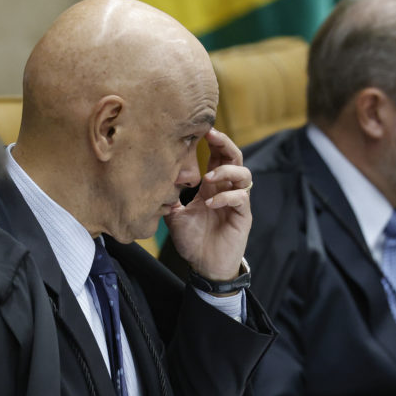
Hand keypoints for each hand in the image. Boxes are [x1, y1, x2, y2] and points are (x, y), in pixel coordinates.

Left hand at [165, 128, 251, 280]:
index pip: (216, 157)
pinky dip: (226, 196)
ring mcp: (236, 202)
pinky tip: (210, 203)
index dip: (212, 142)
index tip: (200, 129)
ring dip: (226, 171)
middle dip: (224, 143)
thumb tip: (152, 181)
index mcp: (211, 186)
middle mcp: (226, 190)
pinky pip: (241, 198)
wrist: (205, 267)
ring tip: (209, 177)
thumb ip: (168, 198)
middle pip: (234, 157)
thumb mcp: (175, 216)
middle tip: (211, 134)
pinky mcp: (243, 216)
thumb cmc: (193, 241)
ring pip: (243, 174)